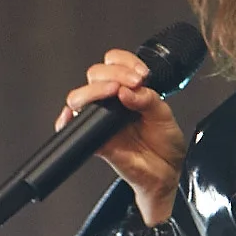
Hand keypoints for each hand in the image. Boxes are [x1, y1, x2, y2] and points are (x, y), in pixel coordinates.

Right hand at [55, 50, 186, 226]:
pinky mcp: (96, 141)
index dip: (123, 62)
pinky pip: (74, 129)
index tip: (140, 75)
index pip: (114, 62)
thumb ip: (147, 99)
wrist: (168, 173)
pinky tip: (74, 115)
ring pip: (80, 96)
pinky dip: (67, 120)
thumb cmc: (165, 143)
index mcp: (128, 90)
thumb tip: (126, 91)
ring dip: (95, 90)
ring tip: (116, 93)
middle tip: (133, 83)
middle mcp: (112, 102)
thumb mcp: (163, 114)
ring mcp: (101, 121)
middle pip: (95, 74)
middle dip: (113, 73)